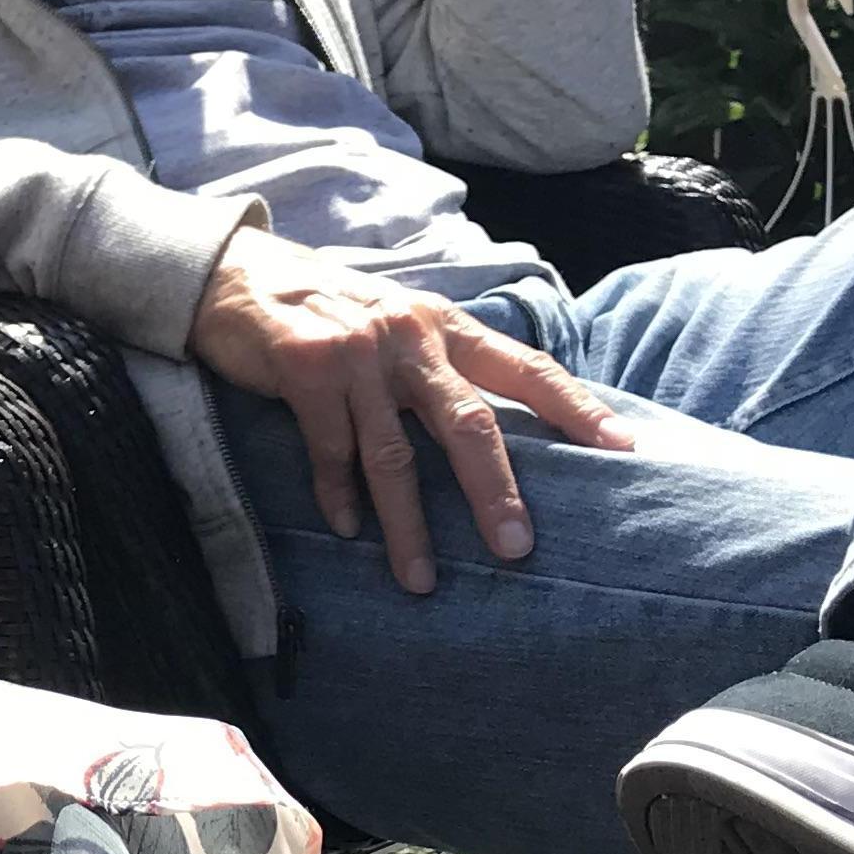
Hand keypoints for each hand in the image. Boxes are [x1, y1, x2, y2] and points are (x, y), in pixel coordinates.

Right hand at [185, 228, 632, 592]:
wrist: (234, 274)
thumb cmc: (323, 305)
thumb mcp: (395, 318)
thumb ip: (438, 360)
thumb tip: (493, 422)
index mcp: (444, 324)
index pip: (525, 366)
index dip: (575, 407)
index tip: (620, 448)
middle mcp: (410, 336)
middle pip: (469, 423)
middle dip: (494, 491)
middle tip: (516, 546)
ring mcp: (358, 354)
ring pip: (393, 456)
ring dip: (408, 526)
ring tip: (420, 579)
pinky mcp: (306, 370)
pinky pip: (330, 451)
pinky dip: (338, 497)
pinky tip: (347, 530)